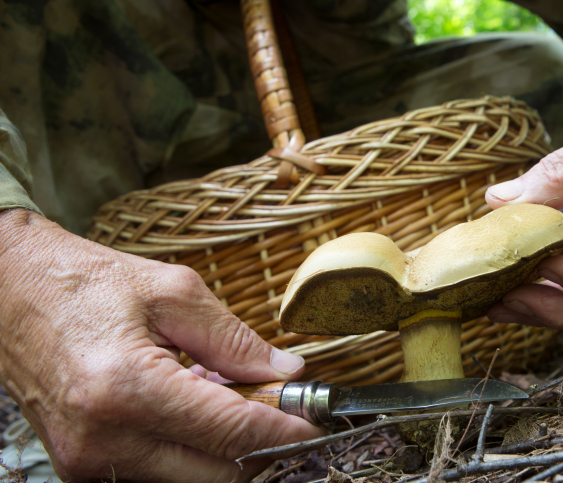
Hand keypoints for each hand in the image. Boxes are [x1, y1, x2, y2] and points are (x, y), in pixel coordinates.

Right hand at [0, 209, 325, 481]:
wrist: (9, 291)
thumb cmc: (85, 283)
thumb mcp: (172, 293)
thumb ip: (235, 339)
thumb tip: (286, 373)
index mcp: (128, 389)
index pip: (232, 433)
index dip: (285, 430)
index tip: (315, 423)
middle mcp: (105, 440)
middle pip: (217, 475)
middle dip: (260, 446)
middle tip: (276, 405)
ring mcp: (88, 462)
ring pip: (191, 481)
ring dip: (224, 450)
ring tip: (222, 396)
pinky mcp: (81, 466)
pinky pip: (158, 474)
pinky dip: (190, 451)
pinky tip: (190, 409)